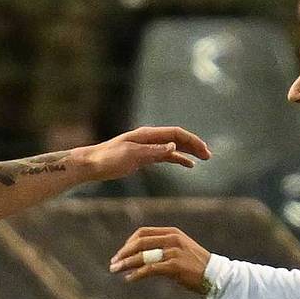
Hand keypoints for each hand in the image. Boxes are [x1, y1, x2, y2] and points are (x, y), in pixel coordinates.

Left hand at [76, 126, 211, 182]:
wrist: (91, 164)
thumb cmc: (108, 159)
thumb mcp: (131, 155)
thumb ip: (153, 151)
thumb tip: (173, 146)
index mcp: (147, 135)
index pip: (175, 134)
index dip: (192, 141)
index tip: (204, 152)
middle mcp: (149, 138)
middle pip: (177, 138)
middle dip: (194, 145)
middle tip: (209, 156)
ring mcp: (147, 147)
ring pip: (173, 146)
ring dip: (189, 151)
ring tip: (203, 159)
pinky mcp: (143, 156)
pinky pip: (165, 155)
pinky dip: (178, 158)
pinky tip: (187, 164)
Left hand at [109, 226, 211, 291]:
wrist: (215, 275)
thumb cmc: (195, 265)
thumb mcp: (179, 249)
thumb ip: (162, 248)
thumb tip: (138, 257)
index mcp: (172, 233)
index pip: (143, 233)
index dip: (128, 243)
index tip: (121, 253)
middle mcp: (172, 239)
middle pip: (140, 243)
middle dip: (123, 253)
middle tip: (113, 263)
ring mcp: (174, 252)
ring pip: (143, 256)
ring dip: (126, 263)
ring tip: (115, 271)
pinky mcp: (175, 266)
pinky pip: (150, 269)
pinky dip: (137, 274)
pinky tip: (129, 279)